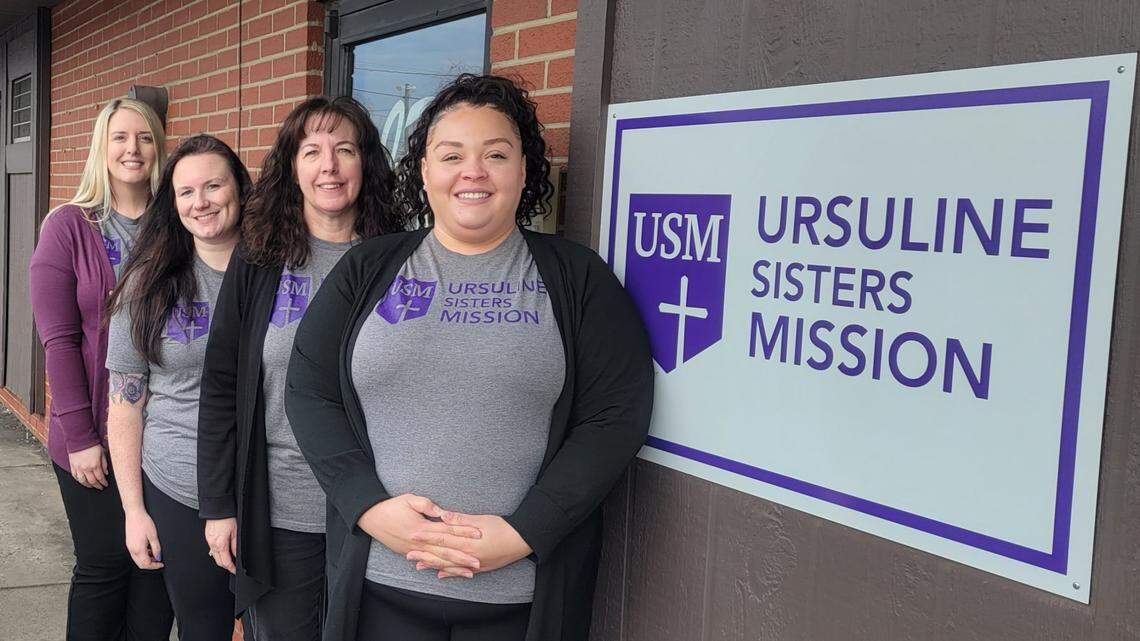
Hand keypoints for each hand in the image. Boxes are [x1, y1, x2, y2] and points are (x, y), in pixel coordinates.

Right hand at [68, 444, 108, 489]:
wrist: (80, 439)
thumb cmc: (93, 445)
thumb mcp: (102, 453)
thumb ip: (104, 464)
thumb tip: (106, 473)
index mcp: (95, 465)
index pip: (100, 477)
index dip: (103, 482)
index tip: (105, 485)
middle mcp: (86, 468)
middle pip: (92, 481)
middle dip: (97, 486)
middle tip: (100, 488)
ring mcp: (78, 468)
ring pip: (82, 481)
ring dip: (87, 485)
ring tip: (91, 486)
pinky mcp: (72, 466)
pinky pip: (75, 476)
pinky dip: (79, 480)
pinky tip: (82, 482)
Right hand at [124, 509, 162, 569]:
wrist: (134, 514)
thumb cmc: (143, 522)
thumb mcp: (153, 536)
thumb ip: (156, 548)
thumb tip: (158, 557)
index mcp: (138, 549)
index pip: (146, 564)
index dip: (154, 566)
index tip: (161, 564)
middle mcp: (132, 550)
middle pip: (140, 564)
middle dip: (150, 565)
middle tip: (159, 561)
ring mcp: (129, 547)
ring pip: (137, 560)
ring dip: (146, 560)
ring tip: (155, 554)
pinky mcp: (129, 543)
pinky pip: (135, 554)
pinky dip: (142, 555)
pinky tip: (149, 549)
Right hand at [204, 518, 236, 573]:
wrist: (217, 509)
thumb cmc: (226, 518)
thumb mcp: (235, 532)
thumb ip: (235, 545)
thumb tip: (236, 555)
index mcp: (220, 544)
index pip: (225, 561)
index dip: (231, 568)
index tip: (235, 570)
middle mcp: (213, 544)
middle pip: (218, 561)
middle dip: (226, 566)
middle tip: (232, 567)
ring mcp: (209, 541)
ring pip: (214, 556)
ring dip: (221, 560)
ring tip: (229, 559)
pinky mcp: (208, 538)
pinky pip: (212, 549)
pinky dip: (217, 553)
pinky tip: (222, 551)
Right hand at [359, 494, 483, 575]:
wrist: (371, 518)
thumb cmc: (392, 506)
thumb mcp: (410, 499)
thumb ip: (427, 505)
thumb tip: (443, 512)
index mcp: (421, 527)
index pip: (447, 531)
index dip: (463, 532)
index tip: (479, 535)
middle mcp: (418, 542)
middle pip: (445, 551)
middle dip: (462, 557)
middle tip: (478, 562)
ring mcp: (413, 550)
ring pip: (437, 561)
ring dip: (453, 567)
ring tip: (469, 573)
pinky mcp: (408, 553)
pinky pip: (427, 563)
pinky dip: (438, 569)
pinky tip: (448, 574)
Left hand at [409, 513, 531, 578]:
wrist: (522, 541)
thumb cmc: (503, 527)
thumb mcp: (482, 520)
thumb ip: (461, 519)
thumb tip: (442, 515)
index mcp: (468, 542)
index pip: (443, 538)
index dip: (427, 537)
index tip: (413, 535)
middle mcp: (469, 556)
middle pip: (442, 555)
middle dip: (425, 554)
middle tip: (408, 554)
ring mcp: (474, 564)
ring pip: (449, 566)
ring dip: (433, 565)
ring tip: (419, 565)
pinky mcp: (480, 568)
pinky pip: (461, 573)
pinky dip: (450, 574)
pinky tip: (439, 575)